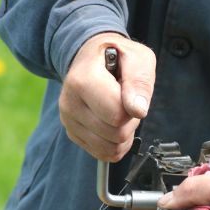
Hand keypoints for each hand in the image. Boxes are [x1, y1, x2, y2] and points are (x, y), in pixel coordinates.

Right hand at [59, 32, 155, 161]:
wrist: (91, 58)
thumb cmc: (116, 57)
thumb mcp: (138, 58)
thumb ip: (140, 81)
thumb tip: (138, 110)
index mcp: (83, 81)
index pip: (117, 115)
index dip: (132, 107)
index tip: (128, 91)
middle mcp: (70, 103)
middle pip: (115, 134)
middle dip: (129, 121)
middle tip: (125, 101)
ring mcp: (69, 121)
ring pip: (110, 148)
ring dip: (123, 134)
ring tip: (118, 111)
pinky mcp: (73, 134)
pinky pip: (103, 153)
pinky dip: (115, 144)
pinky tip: (113, 124)